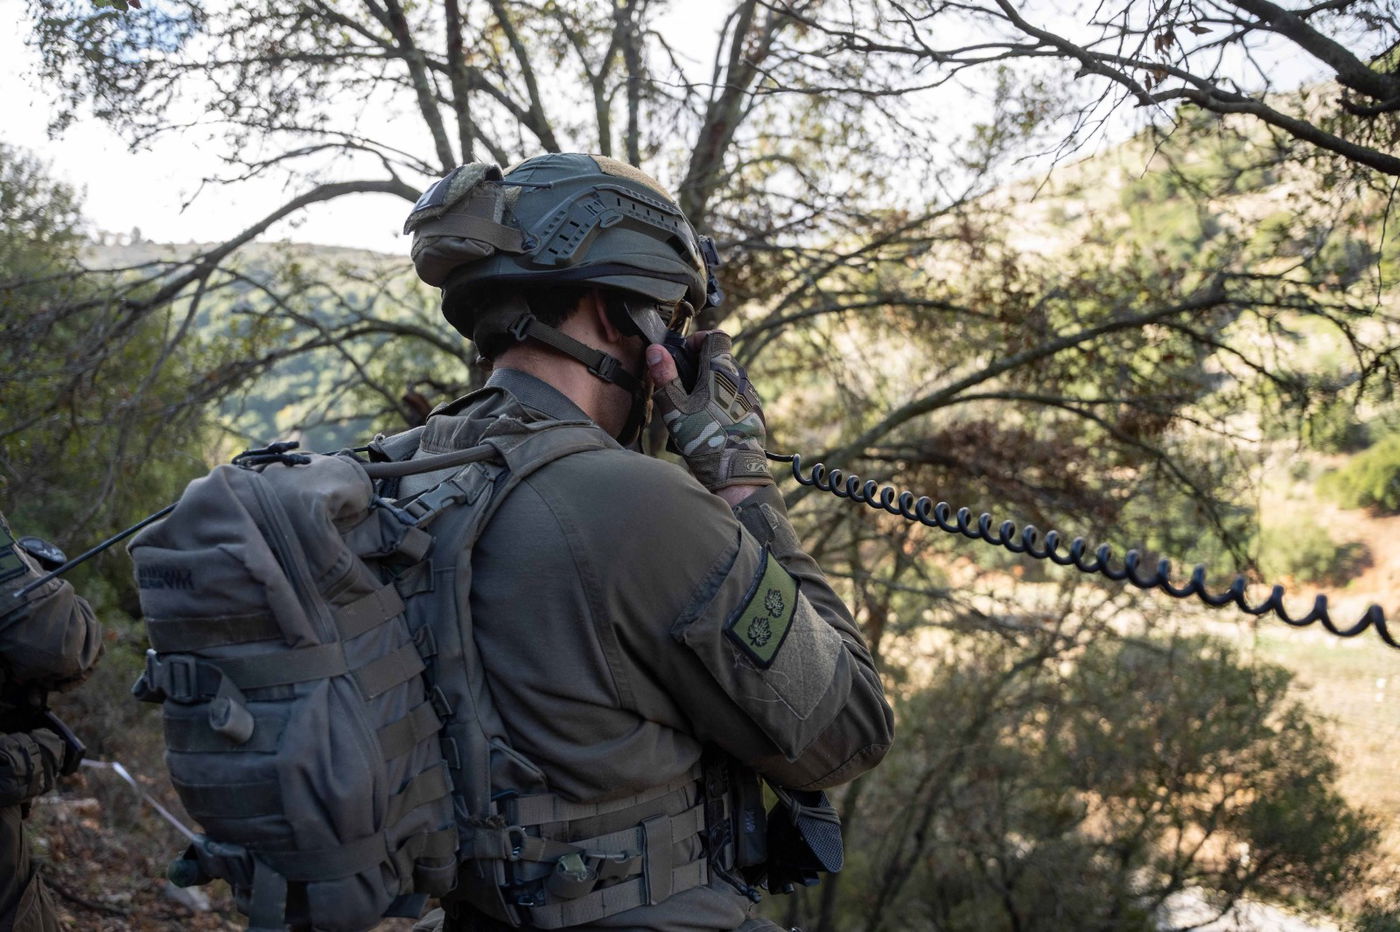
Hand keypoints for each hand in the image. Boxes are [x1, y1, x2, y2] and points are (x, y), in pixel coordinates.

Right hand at [645, 331, 772, 494]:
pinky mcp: (755, 413)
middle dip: (700, 364)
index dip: (698, 339)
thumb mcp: (675, 407)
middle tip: (682, 381)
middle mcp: (740, 379)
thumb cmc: (704, 439)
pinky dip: (723, 400)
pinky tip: (709, 419)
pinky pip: (737, 397)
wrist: (734, 472)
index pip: (716, 336)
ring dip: (711, 383)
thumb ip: (665, 376)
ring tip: (694, 404)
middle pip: (721, 358)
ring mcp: (751, 396)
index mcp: (720, 370)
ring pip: (729, 379)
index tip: (684, 352)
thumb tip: (656, 351)